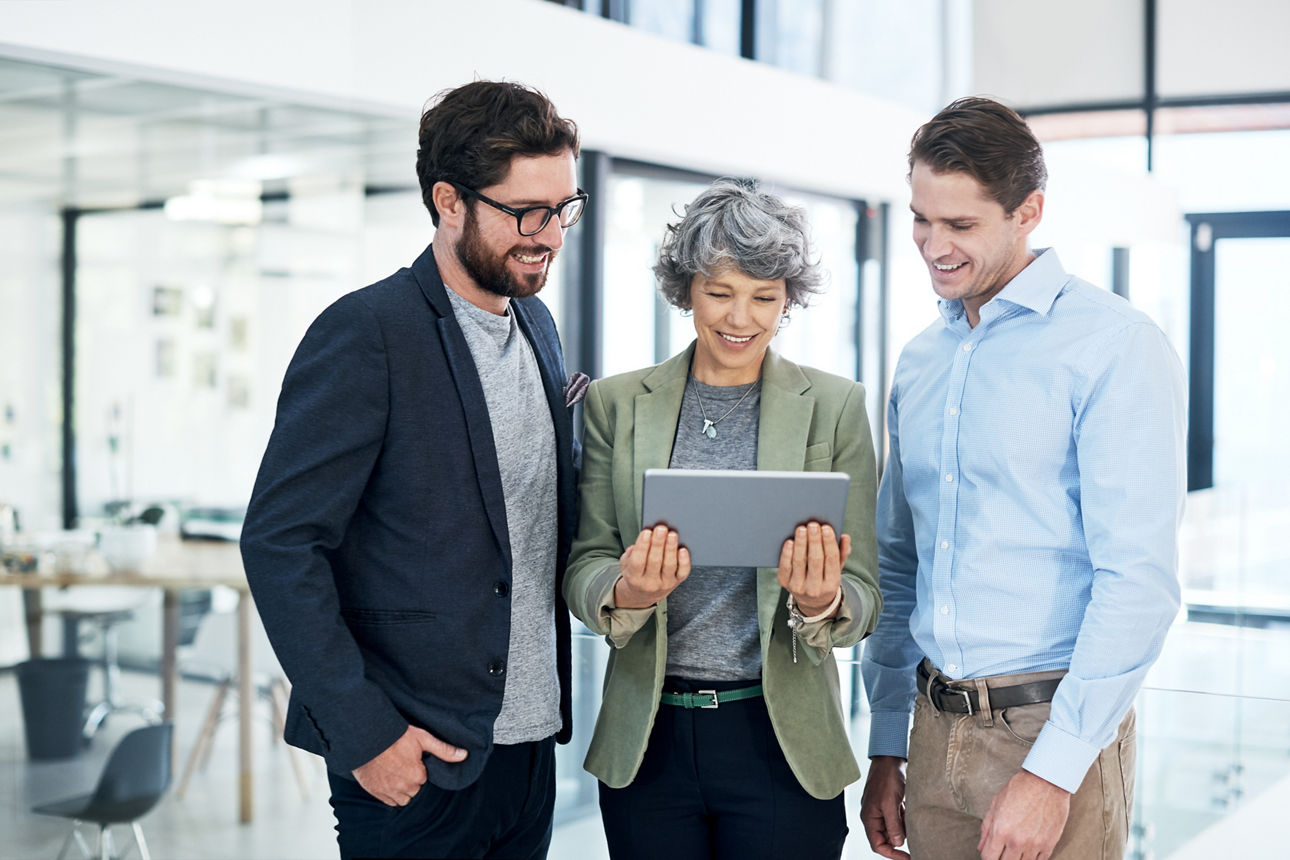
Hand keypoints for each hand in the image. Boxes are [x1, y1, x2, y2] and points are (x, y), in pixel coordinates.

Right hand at [351, 725, 466, 805]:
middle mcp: (404, 788)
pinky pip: (389, 800)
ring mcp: (388, 792)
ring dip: (401, 788)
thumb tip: (464, 755)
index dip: (417, 767)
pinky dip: (389, 792)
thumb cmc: (395, 736)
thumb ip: (444, 750)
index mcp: (417, 776)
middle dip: (410, 778)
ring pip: (402, 797)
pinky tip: (386, 778)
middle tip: (401, 762)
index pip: (423, 778)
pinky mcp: (376, 793)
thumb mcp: (423, 738)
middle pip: (413, 789)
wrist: (367, 738)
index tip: (410, 757)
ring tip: (394, 771)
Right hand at [614, 525, 689, 608]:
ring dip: (671, 548)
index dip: (642, 546)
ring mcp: (665, 584)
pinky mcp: (677, 582)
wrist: (644, 594)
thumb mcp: (626, 563)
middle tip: (661, 528)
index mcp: (634, 578)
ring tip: (672, 534)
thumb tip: (645, 537)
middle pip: (654, 561)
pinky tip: (683, 549)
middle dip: (658, 543)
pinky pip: (683, 572)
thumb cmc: (635, 572)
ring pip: (669, 565)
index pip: (637, 562)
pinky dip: (684, 561)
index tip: (646, 532)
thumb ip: (631, 552)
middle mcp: (649, 583)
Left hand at [777, 522, 849, 615]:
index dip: (829, 542)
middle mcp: (815, 588)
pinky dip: (787, 553)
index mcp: (832, 583)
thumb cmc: (825, 577)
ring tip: (801, 529)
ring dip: (800, 544)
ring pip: (800, 562)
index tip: (826, 527)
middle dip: (814, 541)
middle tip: (813, 524)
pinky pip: (785, 567)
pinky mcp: (784, 584)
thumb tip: (845, 537)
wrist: (811, 600)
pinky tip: (789, 541)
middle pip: (815, 560)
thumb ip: (842, 552)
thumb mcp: (837, 568)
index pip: (831, 560)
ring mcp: (799, 587)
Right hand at [860, 756, 910, 858]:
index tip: (908, 858)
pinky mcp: (890, 804)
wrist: (890, 758)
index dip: (892, 854)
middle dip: (899, 844)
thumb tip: (897, 843)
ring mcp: (882, 810)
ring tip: (916, 830)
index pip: (877, 844)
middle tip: (916, 846)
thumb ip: (893, 824)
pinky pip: (897, 819)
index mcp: (869, 817)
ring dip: (903, 832)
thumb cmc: (887, 778)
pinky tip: (912, 818)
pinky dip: (905, 822)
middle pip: (885, 839)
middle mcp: (874, 816)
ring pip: (893, 830)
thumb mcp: (890, 803)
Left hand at [978, 769, 1070, 859]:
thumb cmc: (1021, 789)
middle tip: (1003, 851)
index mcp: (1001, 830)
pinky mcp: (1049, 844)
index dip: (987, 858)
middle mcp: (1017, 840)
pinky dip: (1033, 858)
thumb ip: (986, 828)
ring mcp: (1034, 844)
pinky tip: (1029, 850)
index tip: (990, 855)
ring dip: (1017, 859)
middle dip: (1001, 859)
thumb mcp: (996, 804)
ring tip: (1016, 849)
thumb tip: (982, 846)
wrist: (1046, 782)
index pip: (989, 858)